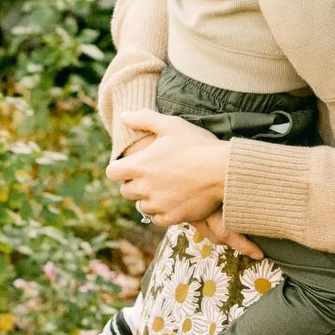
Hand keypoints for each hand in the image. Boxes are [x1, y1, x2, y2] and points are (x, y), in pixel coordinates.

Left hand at [110, 110, 228, 226]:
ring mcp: (158, 204)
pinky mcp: (172, 216)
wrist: (223, 170)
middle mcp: (144, 187)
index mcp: (139, 165)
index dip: (119, 168)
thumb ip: (144, 119)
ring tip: (164, 188)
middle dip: (134, 183)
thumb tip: (123, 116)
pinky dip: (162, 212)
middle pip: (125, 191)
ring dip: (148, 198)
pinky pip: (158, 219)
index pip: (112, 172)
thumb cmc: (197, 144)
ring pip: (142, 206)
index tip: (130, 165)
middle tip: (151, 175)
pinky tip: (173, 201)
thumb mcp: (171, 124)